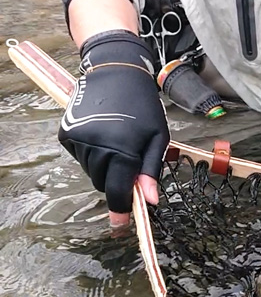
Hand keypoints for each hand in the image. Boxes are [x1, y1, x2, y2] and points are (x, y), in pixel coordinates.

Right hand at [59, 30, 169, 225]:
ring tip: (116, 141)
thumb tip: (149, 201)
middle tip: (128, 161)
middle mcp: (97, 148)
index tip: (121, 225)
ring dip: (104, 165)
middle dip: (116, 180)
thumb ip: (150, 170)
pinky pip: (80, 156)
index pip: (118, 191)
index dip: (121, 210)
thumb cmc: (143, 105)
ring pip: (91, 171)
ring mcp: (79, 141)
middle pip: (103, 183)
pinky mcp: (67, 134)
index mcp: (123, 150)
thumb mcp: (157, 137)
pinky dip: (91, 152)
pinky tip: (102, 133)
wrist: (115, 72)